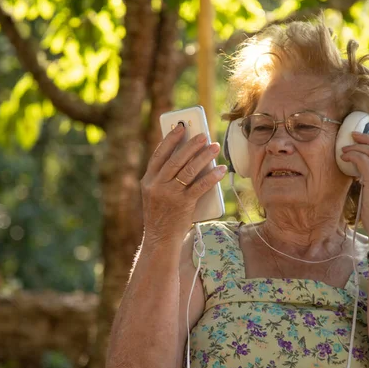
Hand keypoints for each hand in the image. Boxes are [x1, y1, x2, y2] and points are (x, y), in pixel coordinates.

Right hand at [141, 123, 226, 241]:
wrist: (160, 240)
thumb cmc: (161, 215)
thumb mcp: (155, 194)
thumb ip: (164, 177)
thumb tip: (187, 156)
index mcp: (148, 180)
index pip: (159, 154)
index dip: (170, 139)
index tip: (180, 127)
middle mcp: (156, 186)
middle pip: (176, 160)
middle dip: (191, 145)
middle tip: (204, 135)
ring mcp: (169, 195)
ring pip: (189, 170)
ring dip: (204, 157)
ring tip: (215, 147)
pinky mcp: (183, 205)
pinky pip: (200, 187)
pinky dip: (212, 177)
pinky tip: (220, 169)